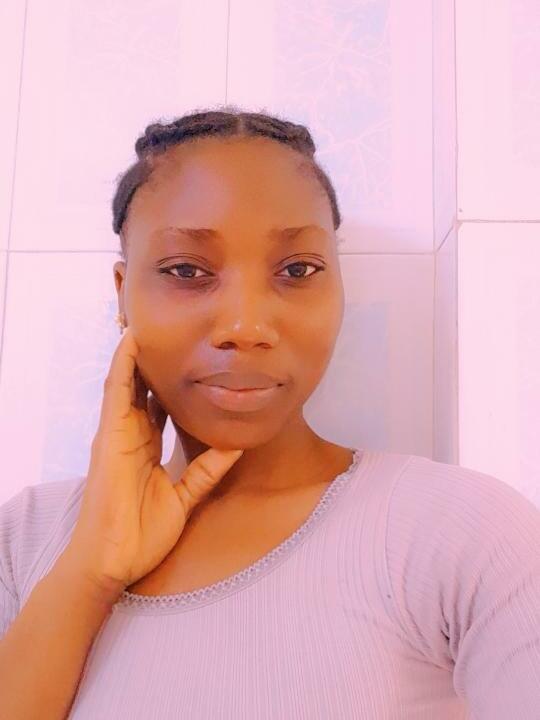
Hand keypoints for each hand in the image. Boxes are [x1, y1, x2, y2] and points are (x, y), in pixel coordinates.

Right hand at [64, 326, 243, 597]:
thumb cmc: (142, 533)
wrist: (114, 560)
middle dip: (154, 361)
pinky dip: (123, 365)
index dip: (169, 382)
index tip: (188, 359)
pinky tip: (131, 342)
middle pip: (143, 388)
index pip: (158, 405)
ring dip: (136, 353)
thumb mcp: (185, 496)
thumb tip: (235, 446)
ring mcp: (117, 433)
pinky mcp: (109, 436)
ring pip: (127, 381)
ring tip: (148, 321)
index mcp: (145, 447)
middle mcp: (130, 434)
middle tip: (170, 331)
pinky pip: (116, 392)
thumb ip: (207, 470)